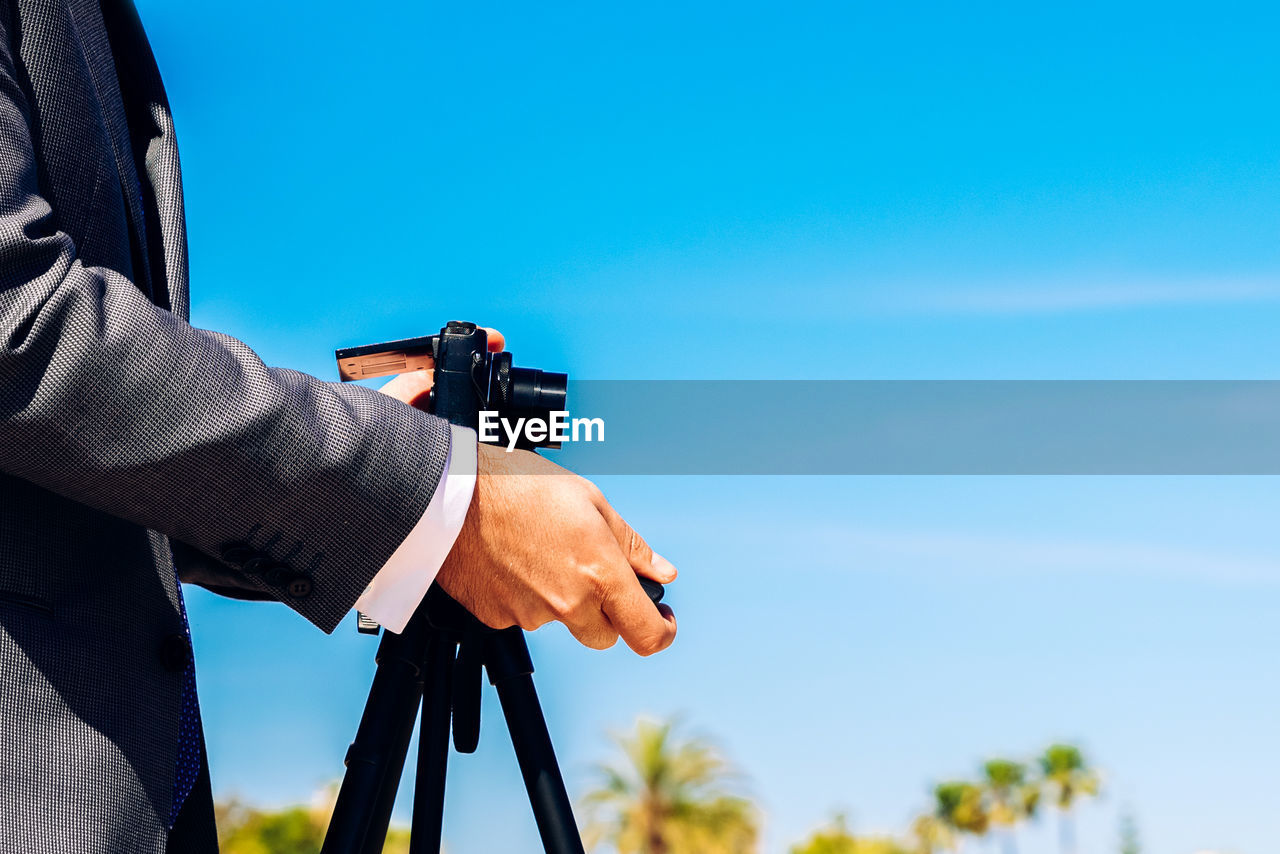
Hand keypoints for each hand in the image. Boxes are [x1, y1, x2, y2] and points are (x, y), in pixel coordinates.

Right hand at [378, 326, 677, 655]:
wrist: (449, 493)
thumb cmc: (519, 486)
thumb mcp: (591, 502)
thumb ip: (631, 546)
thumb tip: (662, 571)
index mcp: (600, 574)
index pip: (647, 634)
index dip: (661, 631)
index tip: (661, 619)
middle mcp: (569, 604)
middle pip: (605, 635)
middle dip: (608, 613)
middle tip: (592, 572)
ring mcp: (530, 615)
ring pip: (561, 622)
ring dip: (562, 599)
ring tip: (539, 549)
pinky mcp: (497, 618)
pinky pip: (523, 616)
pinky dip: (524, 595)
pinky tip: (512, 559)